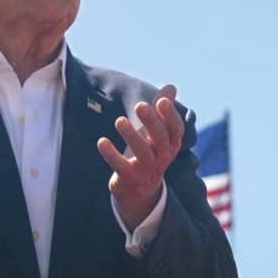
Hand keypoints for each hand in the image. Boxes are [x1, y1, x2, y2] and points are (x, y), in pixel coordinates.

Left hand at [96, 84, 183, 230]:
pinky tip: (102, 141)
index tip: (161, 101)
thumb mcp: (156, 132)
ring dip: (131, 136)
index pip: (175, 129)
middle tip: (139, 105)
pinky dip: (111, 155)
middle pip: (160, 139)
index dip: (170, 115)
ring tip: (119, 120)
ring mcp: (147, 170)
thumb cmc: (149, 152)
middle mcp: (162, 158)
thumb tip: (171, 86)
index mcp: (171, 145)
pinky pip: (121, 167)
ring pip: (142, 154)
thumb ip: (162, 110)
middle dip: (151, 122)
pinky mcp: (130, 179)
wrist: (140, 190)